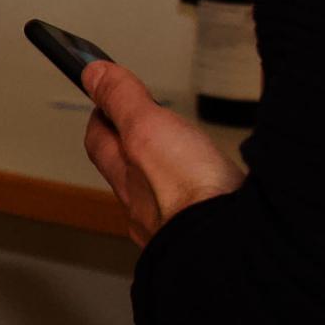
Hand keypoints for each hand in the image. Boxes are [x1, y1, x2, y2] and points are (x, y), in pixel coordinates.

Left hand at [79, 59, 240, 245]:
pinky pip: (194, 214)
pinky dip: (200, 200)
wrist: (232, 251)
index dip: (103, 114)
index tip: (105, 97)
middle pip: (128, 171)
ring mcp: (175, 226)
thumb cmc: (189, 194)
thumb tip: (92, 73)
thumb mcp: (149, 129)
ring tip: (184, 161)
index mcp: (127, 176)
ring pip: (161, 196)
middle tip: (146, 127)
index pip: (99, 140)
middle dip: (134, 148)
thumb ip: (123, 100)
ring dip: (168, 177)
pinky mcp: (208, 238)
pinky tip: (218, 197)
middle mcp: (144, 207)